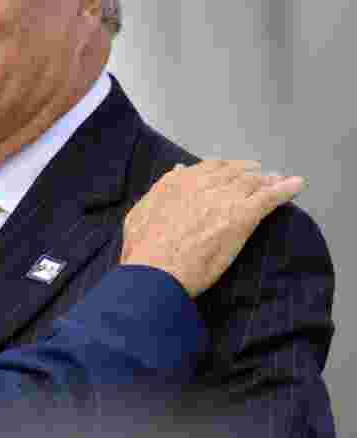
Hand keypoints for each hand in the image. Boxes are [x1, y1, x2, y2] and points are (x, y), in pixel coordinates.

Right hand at [121, 159, 304, 296]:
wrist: (156, 269)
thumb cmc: (142, 250)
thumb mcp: (139, 213)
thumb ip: (161, 189)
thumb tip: (178, 170)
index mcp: (177, 183)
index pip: (208, 168)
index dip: (224, 169)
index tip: (232, 171)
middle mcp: (201, 183)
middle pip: (233, 171)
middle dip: (248, 171)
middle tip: (260, 175)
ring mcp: (223, 198)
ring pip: (251, 181)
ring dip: (266, 179)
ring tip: (278, 180)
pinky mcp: (241, 216)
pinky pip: (269, 197)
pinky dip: (285, 189)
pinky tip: (297, 185)